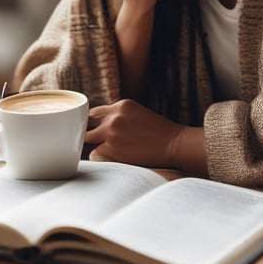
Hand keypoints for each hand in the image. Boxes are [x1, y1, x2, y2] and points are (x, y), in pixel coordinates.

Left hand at [86, 99, 206, 174]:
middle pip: (88, 124)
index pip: (96, 112)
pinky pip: (97, 152)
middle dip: (92, 133)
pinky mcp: (112, 148)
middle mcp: (114, 116)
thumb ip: (120, 116)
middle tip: (96, 142)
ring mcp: (111, 131)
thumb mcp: (138, 114)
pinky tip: (116, 158)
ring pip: (89, 139)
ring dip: (96, 145)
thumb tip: (103, 125)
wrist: (174, 144)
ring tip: (108, 151)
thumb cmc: (160, 132)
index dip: (95, 122)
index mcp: (122, 105)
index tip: (95, 130)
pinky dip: (103, 156)